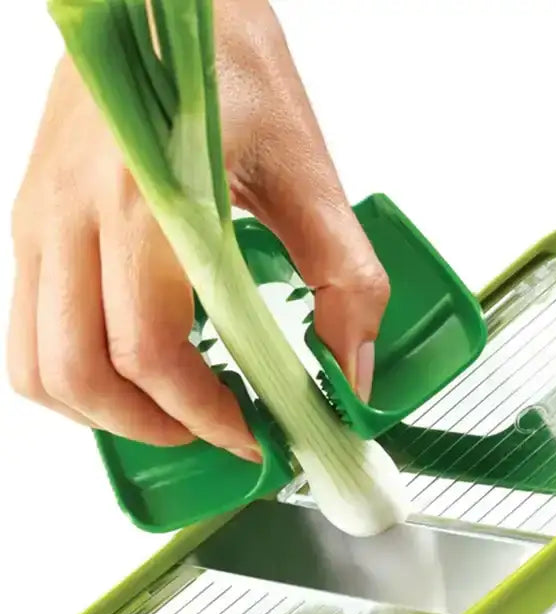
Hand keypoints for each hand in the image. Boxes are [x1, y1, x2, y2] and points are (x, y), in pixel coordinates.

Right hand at [6, 0, 387, 460]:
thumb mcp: (310, 173)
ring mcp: (40, 220)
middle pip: (79, 374)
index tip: (253, 434)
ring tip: (172, 412)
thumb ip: (344, 280)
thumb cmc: (229, 64)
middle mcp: (74, 217)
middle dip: (153, 429)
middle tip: (215, 432)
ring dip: (104, 413)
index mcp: (146, 205)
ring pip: (36, 363)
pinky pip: (28, 326)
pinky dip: (74, 372)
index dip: (204, 416)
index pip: (150, 352)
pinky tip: (133, 367)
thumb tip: (351, 375)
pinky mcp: (33, 220)